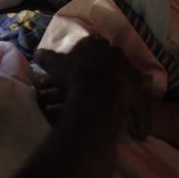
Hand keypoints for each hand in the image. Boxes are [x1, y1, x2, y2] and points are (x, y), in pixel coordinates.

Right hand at [35, 37, 152, 120]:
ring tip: (123, 97)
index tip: (86, 61)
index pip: (95, 44)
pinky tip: (138, 133)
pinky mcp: (138, 94)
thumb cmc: (73, 76)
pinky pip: (142, 108)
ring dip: (130, 86)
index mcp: (97, 46)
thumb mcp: (56, 66)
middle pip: (116, 57)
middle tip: (102, 78)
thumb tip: (36, 53)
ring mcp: (130, 74)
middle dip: (111, 66)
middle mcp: (116, 56)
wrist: (93, 94)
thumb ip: (48, 58)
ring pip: (133, 78)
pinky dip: (141, 120)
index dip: (91, 53)